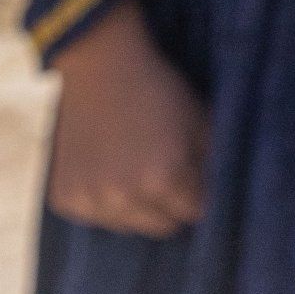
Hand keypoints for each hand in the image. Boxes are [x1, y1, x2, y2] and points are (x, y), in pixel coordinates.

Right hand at [44, 1, 209, 236]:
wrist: (100, 66)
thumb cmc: (158, 90)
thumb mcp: (201, 120)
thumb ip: (216, 163)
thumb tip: (229, 194)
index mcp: (162, 179)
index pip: (195, 213)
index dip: (199, 194)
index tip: (195, 176)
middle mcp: (124, 197)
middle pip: (163, 226)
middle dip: (171, 205)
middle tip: (165, 171)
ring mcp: (91, 201)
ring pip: (130, 226)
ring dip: (137, 207)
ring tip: (136, 167)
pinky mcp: (65, 199)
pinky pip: (97, 217)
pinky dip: (105, 202)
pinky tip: (108, 168)